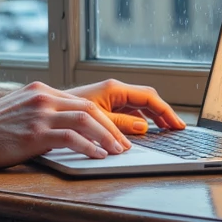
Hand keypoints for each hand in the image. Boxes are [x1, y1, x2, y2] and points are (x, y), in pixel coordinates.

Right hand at [0, 81, 135, 168]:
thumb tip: (60, 128)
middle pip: (89, 108)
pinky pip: (71, 137)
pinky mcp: (35, 132)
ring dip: (106, 137)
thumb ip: (39, 112)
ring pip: (86, 119)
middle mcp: (43, 98)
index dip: (102, 119)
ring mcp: (39, 114)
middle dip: (110, 128)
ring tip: (116, 152)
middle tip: (122, 145)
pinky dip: (88, 147)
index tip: (113, 134)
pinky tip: (97, 157)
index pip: (81, 102)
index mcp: (40, 91)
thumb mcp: (17, 110)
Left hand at [68, 80, 185, 136]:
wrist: (44, 113)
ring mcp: (109, 98)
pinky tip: (142, 131)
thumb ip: (121, 124)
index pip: (148, 98)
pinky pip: (127, 111)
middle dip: (162, 113)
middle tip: (175, 128)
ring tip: (164, 130)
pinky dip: (138, 120)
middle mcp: (113, 91)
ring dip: (151, 117)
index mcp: (114, 89)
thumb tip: (143, 127)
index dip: (165, 111)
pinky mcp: (104, 105)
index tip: (177, 124)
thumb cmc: (66, 113)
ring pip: (137, 106)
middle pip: (146, 100)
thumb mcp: (97, 121)